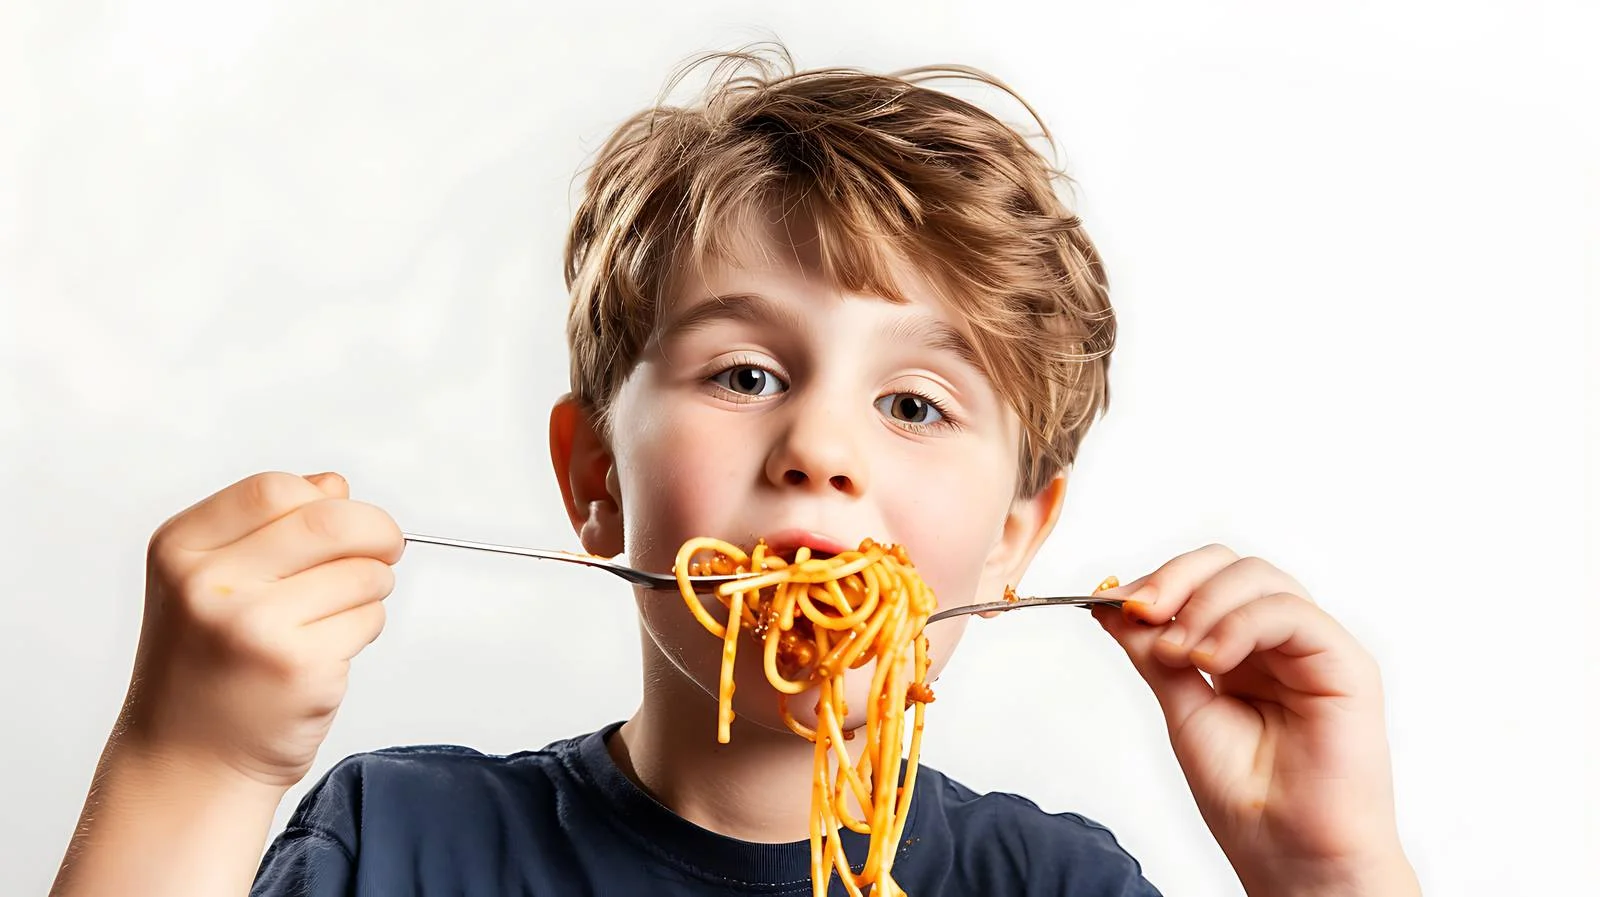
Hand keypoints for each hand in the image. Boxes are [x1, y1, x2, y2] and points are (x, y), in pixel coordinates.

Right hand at [121, 471, 403, 788]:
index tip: (345, 516)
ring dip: (371, 587)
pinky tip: (324, 653)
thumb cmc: (205, 669)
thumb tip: (335, 486)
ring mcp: (257, 628)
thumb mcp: (206, 583)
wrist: (186, 764)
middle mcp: (210, 585)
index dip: (323, 500)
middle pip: (331, 521)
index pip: (273, 489)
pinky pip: (368, 620)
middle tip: (387, 547)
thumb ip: (268, 527)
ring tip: (333, 616)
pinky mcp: (302, 669)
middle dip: (376, 531)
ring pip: (362, 573)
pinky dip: (363, 628)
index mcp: (180, 551)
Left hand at [1093, 545, 1417, 895]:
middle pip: (1232, 566)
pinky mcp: (1346, 666)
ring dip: (1203, 604)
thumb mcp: (1183, 711)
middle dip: (1176, 578)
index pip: (1204, 581)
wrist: (1292, 858)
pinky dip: (1240, 624)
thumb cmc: (1249, 800)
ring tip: (1177, 654)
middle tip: (1140, 609)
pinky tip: (1210, 660)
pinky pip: (1292, 613)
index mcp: (1243, 652)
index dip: (1159, 581)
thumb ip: (1155, 656)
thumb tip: (1113, 607)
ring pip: (1261, 578)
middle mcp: (1281, 643)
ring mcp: (1316, 650)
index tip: (1113, 603)